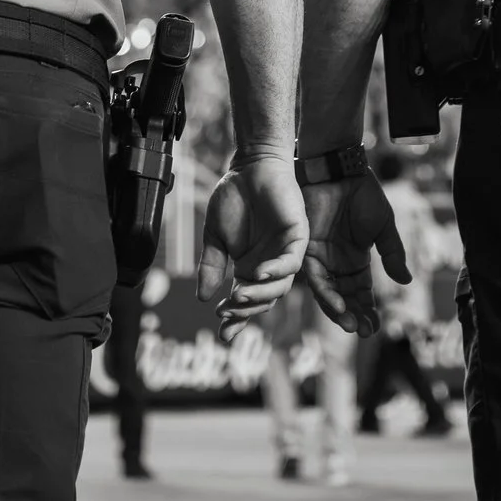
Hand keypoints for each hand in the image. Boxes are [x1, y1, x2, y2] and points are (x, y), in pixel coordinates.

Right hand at [198, 155, 307, 339]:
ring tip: (239, 296)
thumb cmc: (233, 196)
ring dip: (260, 295)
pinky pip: (292, 262)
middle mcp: (270, 266)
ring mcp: (285, 253)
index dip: (236, 319)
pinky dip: (276, 271)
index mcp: (249, 268)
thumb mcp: (215, 236)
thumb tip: (202, 298)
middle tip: (227, 316)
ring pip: (280, 287)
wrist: (248, 166)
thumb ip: (211, 266)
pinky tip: (258, 274)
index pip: (246, 301)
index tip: (222, 334)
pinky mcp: (298, 237)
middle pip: (265, 300)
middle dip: (247, 312)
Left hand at [301, 174, 410, 335]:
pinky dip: (325, 293)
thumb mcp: (384, 227)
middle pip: (344, 299)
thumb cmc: (363, 194)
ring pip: (328, 294)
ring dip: (338, 311)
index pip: (362, 294)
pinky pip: (314, 277)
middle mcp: (337, 265)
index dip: (368, 311)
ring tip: (350, 325)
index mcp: (356, 261)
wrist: (341, 171)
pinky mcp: (307, 250)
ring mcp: (322, 259)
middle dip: (353, 317)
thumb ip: (392, 254)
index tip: (376, 327)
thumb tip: (406, 282)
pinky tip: (337, 305)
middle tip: (362, 332)